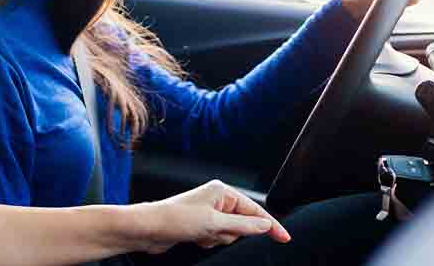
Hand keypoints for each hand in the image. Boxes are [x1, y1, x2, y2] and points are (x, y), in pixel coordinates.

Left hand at [136, 180, 289, 253]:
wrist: (148, 229)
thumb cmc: (175, 219)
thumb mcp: (214, 224)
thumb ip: (244, 226)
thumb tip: (266, 225)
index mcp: (222, 191)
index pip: (255, 210)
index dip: (271, 225)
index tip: (285, 238)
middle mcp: (216, 200)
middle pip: (243, 224)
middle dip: (231, 234)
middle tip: (214, 233)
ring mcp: (208, 213)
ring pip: (230, 234)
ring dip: (218, 239)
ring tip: (201, 235)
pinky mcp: (200, 226)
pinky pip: (217, 238)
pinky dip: (210, 242)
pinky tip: (196, 239)